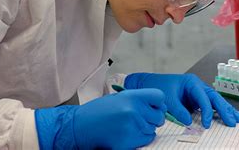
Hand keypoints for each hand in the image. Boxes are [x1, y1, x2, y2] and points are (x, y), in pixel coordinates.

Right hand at [35, 89, 166, 148]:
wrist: (79, 127)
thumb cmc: (96, 112)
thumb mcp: (117, 98)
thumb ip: (136, 100)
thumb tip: (155, 105)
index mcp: (131, 96)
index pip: (159, 97)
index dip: (158, 103)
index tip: (154, 106)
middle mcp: (134, 110)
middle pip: (159, 116)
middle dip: (153, 118)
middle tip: (140, 118)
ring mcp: (132, 126)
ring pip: (152, 129)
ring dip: (145, 128)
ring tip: (128, 125)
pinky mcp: (129, 141)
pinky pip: (146, 139)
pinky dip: (140, 138)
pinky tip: (127, 133)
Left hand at [124, 73, 238, 128]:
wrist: (150, 84)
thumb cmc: (158, 87)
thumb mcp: (167, 99)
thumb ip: (178, 110)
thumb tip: (189, 122)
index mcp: (192, 82)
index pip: (204, 97)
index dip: (207, 111)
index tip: (207, 124)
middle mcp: (197, 86)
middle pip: (215, 97)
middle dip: (224, 110)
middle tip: (233, 121)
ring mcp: (198, 92)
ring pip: (216, 101)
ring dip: (227, 110)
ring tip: (238, 119)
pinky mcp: (196, 100)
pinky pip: (210, 105)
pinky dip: (219, 111)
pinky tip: (228, 117)